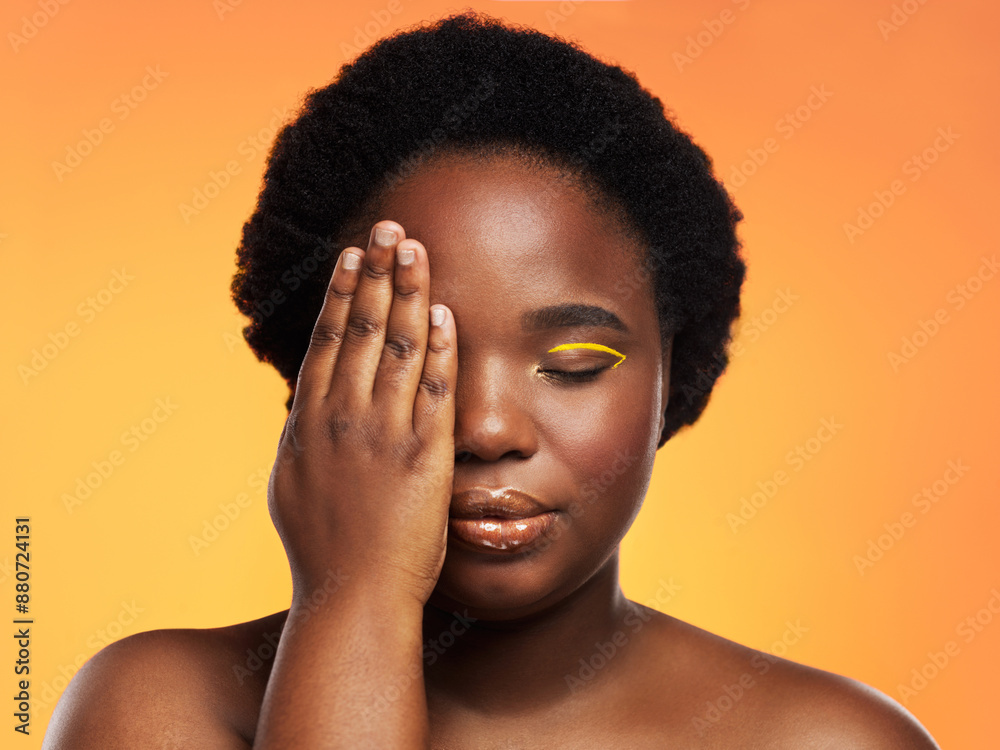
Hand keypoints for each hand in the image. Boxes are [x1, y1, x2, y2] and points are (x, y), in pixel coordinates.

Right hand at [267, 220, 456, 610]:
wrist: (351, 596)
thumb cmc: (322, 548)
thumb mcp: (292, 483)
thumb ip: (304, 436)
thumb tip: (309, 403)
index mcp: (309, 420)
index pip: (328, 339)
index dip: (342, 291)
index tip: (354, 253)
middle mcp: (343, 417)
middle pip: (361, 328)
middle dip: (378, 273)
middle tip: (391, 227)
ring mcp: (384, 434)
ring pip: (396, 347)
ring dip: (408, 293)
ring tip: (417, 249)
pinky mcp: (424, 456)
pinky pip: (433, 390)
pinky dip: (438, 349)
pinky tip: (445, 314)